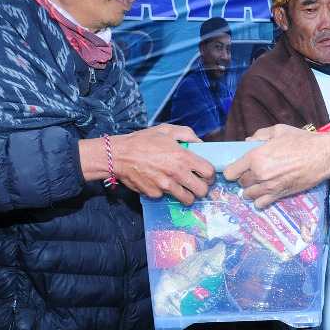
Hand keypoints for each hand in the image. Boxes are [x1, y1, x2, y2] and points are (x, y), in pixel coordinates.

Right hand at [87, 124, 215, 204]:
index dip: (210, 175)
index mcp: (183, 157)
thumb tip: (200, 143)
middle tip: (197, 184)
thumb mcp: (166, 130)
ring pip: (187, 199)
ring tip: (183, 189)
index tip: (207, 175)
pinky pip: (167, 197)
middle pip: (202, 190)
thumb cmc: (142, 141)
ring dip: (188, 195)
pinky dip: (166, 193)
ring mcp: (165, 186)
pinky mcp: (155, 194)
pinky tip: (161, 183)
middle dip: (202, 188)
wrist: (118, 155)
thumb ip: (187, 134)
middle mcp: (176, 174)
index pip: (209, 172)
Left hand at [222, 125, 329, 208]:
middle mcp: (259, 174)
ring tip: (258, 184)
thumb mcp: (278, 130)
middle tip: (252, 173)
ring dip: (251, 190)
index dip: (232, 170)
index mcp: (256, 157)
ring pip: (249, 195)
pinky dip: (260, 201)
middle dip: (244, 178)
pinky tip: (264, 194)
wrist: (322, 156)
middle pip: (241, 183)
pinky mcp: (279, 195)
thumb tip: (248, 142)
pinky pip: (261, 204)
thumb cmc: (301, 141)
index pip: (231, 172)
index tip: (238, 168)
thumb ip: (259, 135)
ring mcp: (269, 187)